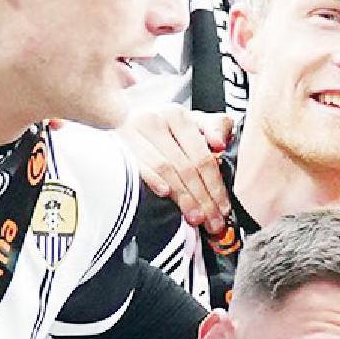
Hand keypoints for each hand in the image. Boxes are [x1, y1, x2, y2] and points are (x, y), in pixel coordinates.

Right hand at [122, 103, 232, 225]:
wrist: (122, 118)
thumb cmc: (164, 127)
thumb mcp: (192, 123)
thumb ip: (214, 128)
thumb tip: (220, 144)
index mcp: (178, 117)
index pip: (203, 157)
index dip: (215, 186)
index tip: (223, 208)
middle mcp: (156, 121)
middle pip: (186, 167)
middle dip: (203, 199)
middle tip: (212, 221)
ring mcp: (133, 132)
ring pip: (166, 170)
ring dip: (183, 197)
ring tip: (195, 217)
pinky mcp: (116, 144)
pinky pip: (138, 165)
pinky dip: (153, 179)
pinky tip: (165, 193)